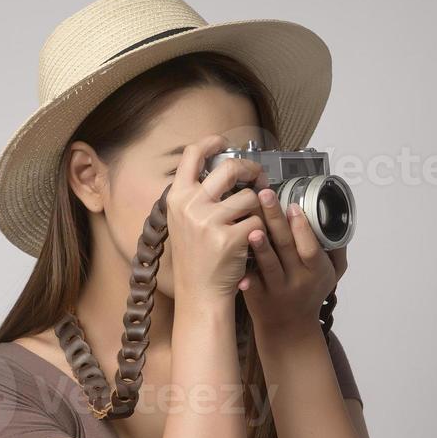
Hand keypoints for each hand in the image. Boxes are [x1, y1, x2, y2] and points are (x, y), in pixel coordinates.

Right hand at [163, 134, 270, 307]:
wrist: (200, 295)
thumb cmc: (196, 259)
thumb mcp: (184, 222)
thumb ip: (198, 195)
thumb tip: (226, 168)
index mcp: (177, 198)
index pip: (192, 155)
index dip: (211, 142)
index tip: (225, 142)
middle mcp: (190, 206)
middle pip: (229, 168)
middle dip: (250, 169)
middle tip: (257, 177)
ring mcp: (209, 222)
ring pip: (250, 197)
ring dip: (256, 209)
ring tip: (249, 224)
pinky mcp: (230, 238)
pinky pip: (258, 222)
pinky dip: (259, 232)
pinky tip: (250, 243)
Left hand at [237, 187, 347, 338]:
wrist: (289, 328)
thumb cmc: (310, 295)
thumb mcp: (332, 275)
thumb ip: (336, 250)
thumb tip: (336, 220)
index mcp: (316, 272)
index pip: (310, 248)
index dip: (302, 227)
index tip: (293, 205)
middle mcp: (297, 281)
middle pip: (286, 247)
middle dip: (276, 219)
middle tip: (265, 195)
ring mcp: (275, 289)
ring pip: (267, 264)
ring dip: (260, 244)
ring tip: (251, 224)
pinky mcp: (256, 296)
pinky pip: (250, 278)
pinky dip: (243, 265)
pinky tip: (234, 249)